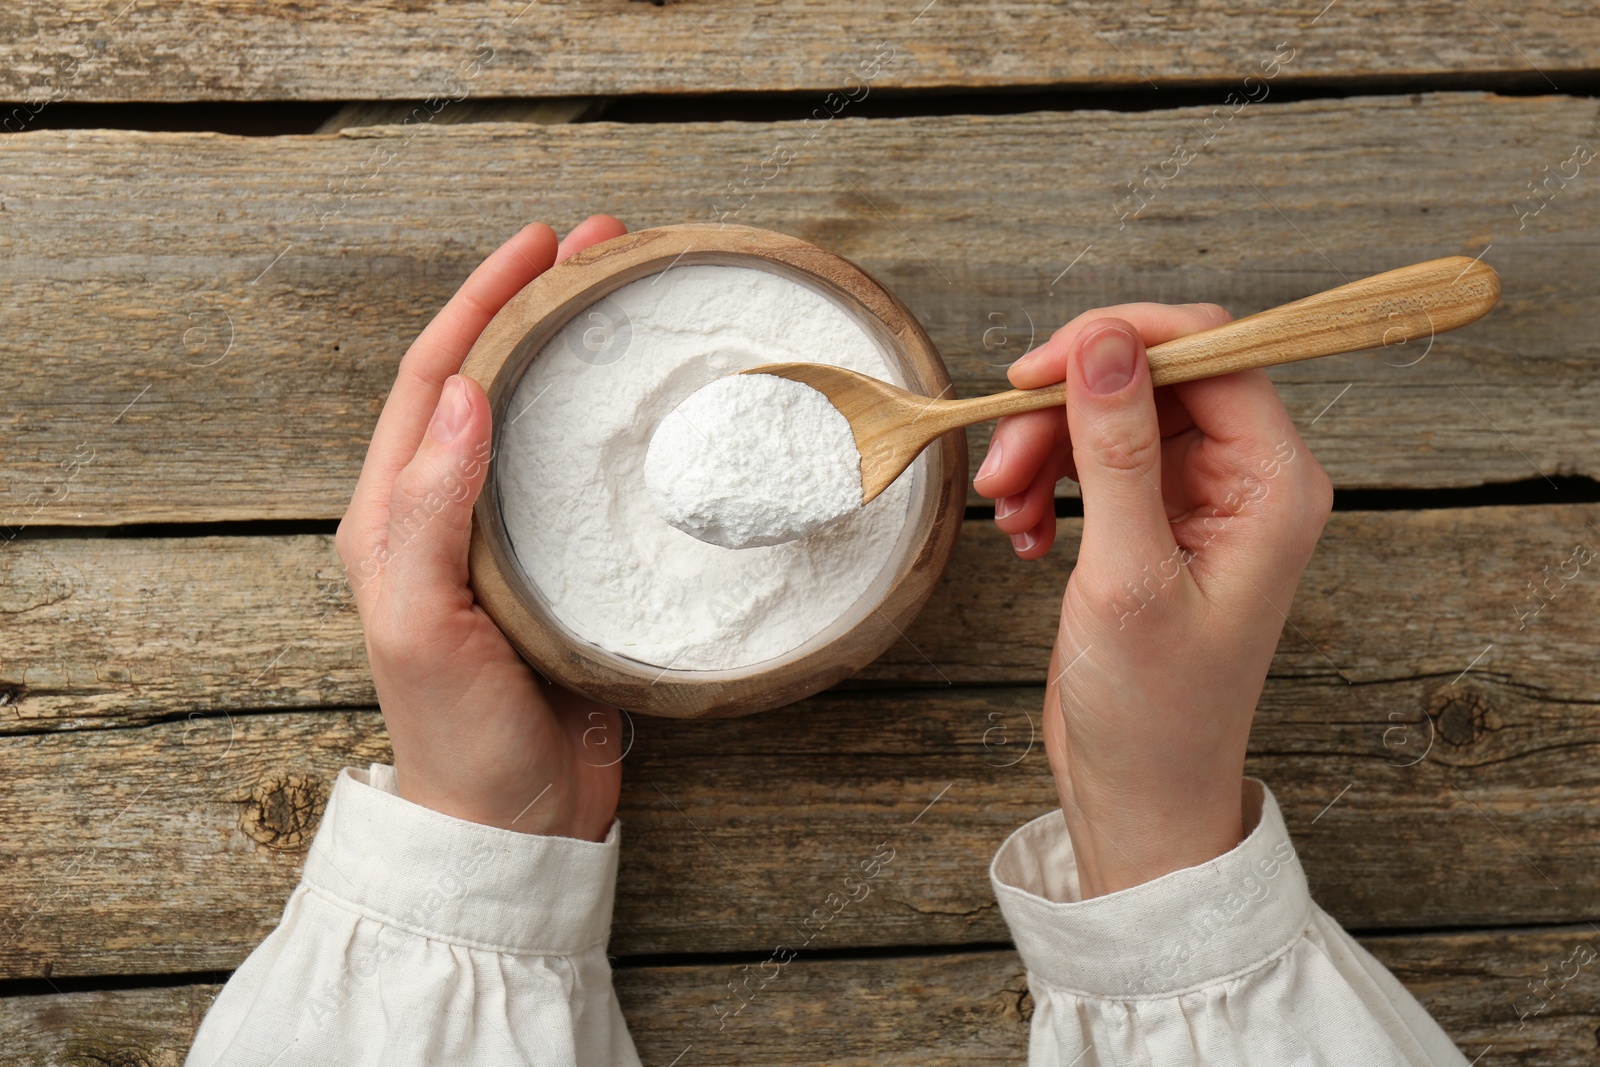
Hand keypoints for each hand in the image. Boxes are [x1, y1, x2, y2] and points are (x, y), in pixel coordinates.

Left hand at [336, 215, 630, 840]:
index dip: (483, 302)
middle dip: (538, 303)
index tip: (540, 246)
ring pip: (538, 418)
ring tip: (630, 298)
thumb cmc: (457, 736)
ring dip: (576, 351)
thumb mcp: (424, 626)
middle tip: (603, 246)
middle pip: (489, 378)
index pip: (436, 378)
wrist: (512, 823)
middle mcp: (445, 512)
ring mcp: (505, 538)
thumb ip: (426, 514)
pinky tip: (652, 405)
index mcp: (393, 515)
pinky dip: (610, 423)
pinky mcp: (561, 568)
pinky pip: (581, 474)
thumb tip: (462, 397)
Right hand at [973, 304, 1332, 895]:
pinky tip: (1024, 534)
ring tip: (1004, 506)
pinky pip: (1094, 460)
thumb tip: (1104, 341)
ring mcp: (1199, 498)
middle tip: (1001, 458)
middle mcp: (1246, 478)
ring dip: (1044, 449)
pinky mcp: (1155, 521)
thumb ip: (1116, 450)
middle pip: (1150, 377)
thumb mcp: (1128, 575)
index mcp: (1274, 483)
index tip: (1034, 370)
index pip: (1209, 350)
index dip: (1117, 341)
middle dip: (1065, 408)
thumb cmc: (1154, 710)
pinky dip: (1048, 483)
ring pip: (1111, 415)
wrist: (1139, 793)